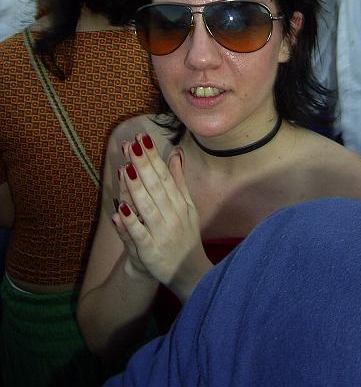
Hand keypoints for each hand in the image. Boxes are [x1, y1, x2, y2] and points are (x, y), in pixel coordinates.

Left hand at [112, 134, 211, 301]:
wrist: (189, 274)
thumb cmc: (185, 236)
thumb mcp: (187, 207)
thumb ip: (179, 181)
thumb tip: (176, 154)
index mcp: (180, 203)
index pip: (164, 175)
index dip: (153, 157)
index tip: (143, 138)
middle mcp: (172, 215)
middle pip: (155, 186)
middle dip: (143, 164)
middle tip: (131, 144)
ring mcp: (161, 233)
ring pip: (147, 207)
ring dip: (136, 188)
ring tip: (126, 168)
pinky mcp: (150, 251)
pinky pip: (139, 234)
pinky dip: (130, 222)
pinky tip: (119, 209)